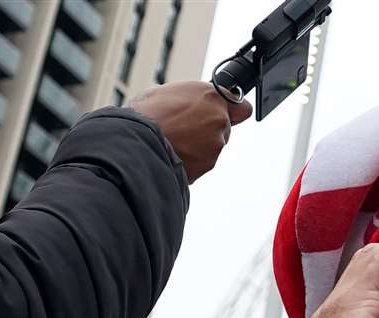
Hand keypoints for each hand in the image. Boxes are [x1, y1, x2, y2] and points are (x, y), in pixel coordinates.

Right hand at [128, 81, 251, 181]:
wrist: (136, 141)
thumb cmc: (145, 115)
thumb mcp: (165, 92)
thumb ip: (189, 97)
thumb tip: (190, 102)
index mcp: (211, 96)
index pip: (241, 107)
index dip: (232, 112)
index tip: (226, 115)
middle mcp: (219, 119)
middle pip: (223, 128)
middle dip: (208, 129)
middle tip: (183, 129)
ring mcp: (216, 144)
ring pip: (213, 146)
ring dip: (199, 146)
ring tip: (174, 141)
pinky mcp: (208, 164)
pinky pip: (203, 162)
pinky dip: (192, 160)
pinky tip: (173, 152)